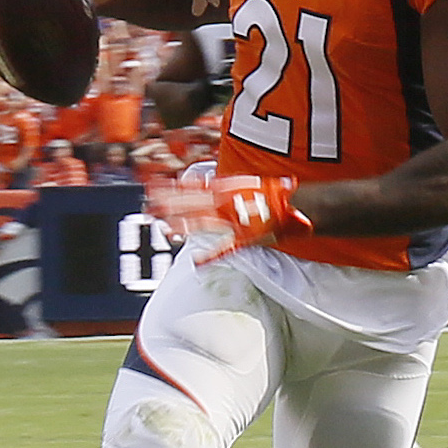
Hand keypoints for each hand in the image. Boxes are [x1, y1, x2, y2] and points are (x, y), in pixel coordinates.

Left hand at [147, 174, 312, 263]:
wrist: (300, 207)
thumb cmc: (276, 197)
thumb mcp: (247, 186)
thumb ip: (225, 188)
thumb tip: (207, 186)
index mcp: (227, 189)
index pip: (192, 187)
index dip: (171, 188)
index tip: (152, 187)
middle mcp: (227, 203)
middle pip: (191, 204)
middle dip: (169, 205)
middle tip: (147, 207)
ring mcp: (236, 220)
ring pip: (203, 223)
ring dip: (183, 226)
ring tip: (163, 228)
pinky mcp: (248, 237)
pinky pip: (228, 248)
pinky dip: (212, 256)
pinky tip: (196, 262)